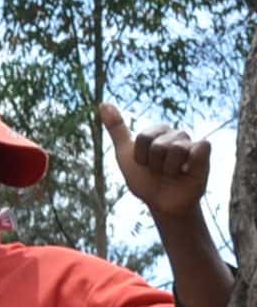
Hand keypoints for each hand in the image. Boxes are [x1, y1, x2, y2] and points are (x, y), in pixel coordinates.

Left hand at [100, 102, 211, 226]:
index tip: (143, 164)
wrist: (162, 203)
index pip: (143, 138)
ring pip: (176, 149)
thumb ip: (117, 129)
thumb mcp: (125, 155)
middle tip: (159, 171)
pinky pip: (200, 147)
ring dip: (169, 169)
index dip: (140, 157)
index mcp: (157, 132)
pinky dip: (191, 164)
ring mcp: (190, 142)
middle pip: (158, 145)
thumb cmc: (144, 180)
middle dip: (154, 164)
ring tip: (173, 173)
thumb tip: (102, 103)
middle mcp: (174, 134)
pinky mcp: (204, 151)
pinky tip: (188, 170)